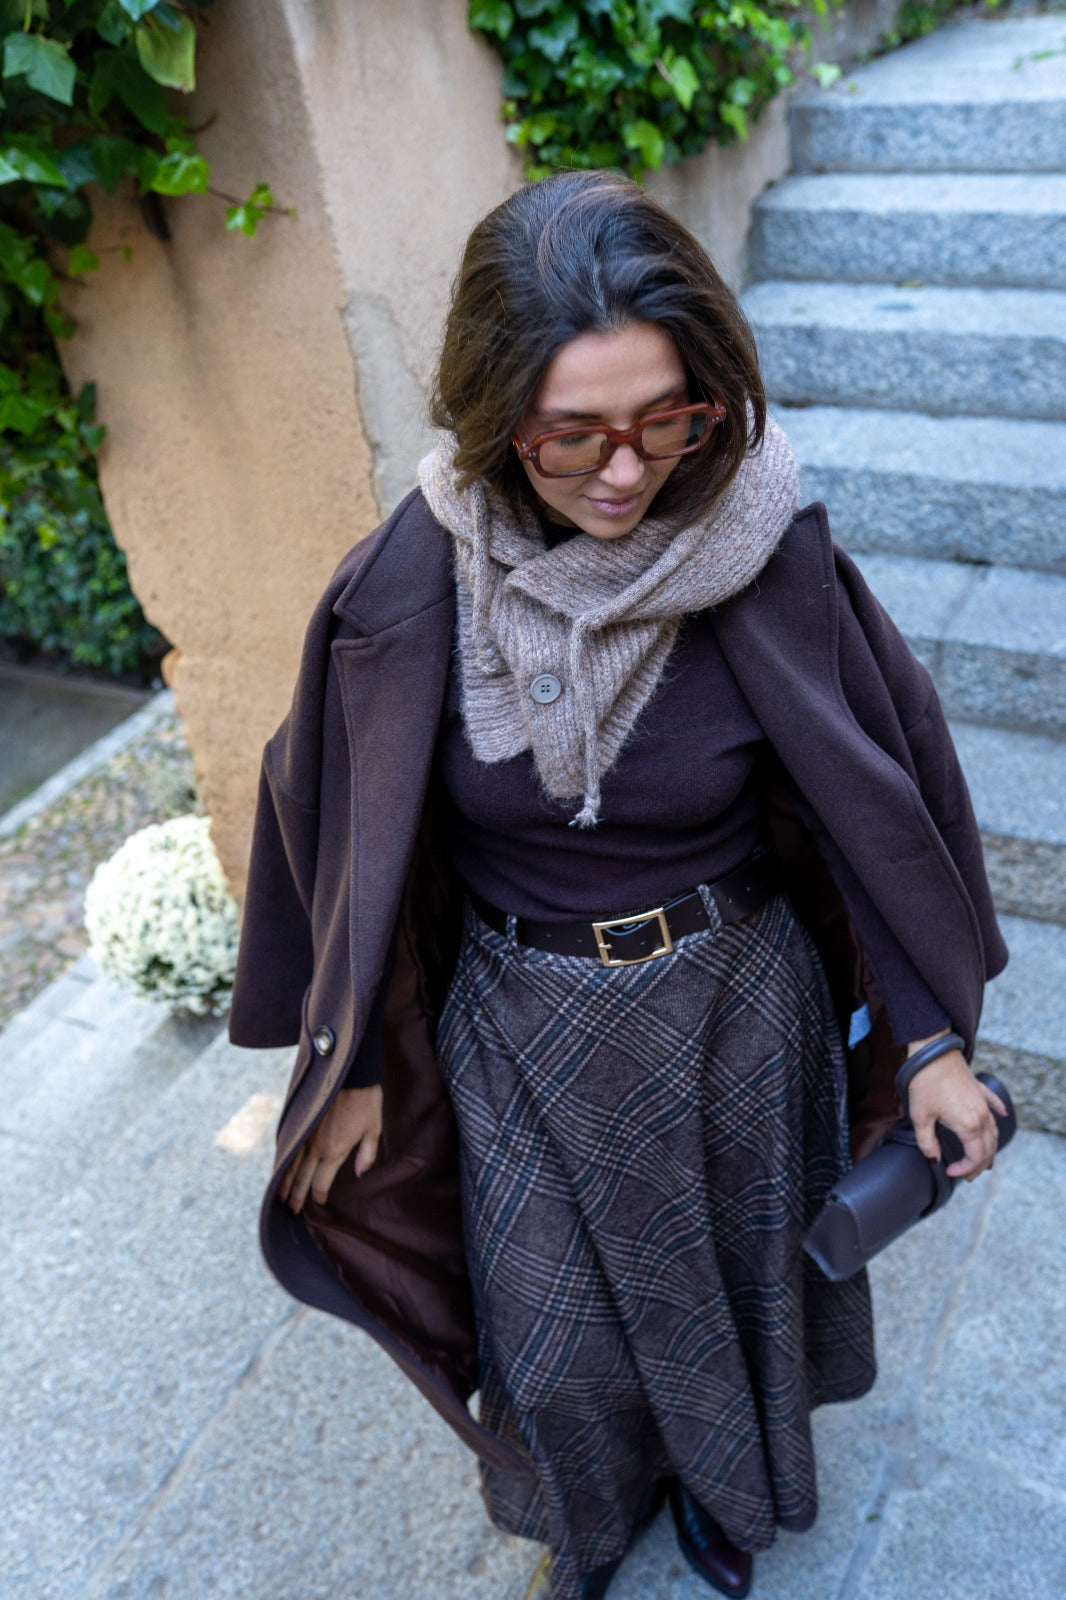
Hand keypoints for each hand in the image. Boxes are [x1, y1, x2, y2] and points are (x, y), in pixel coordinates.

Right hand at [277, 1084, 383, 1213]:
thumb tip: (360, 1176)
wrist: (349, 1072)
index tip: (318, 1202)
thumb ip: (366, 1155)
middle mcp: (315, 1146)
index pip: (321, 1182)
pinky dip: (282, 1160)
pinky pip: (287, 1145)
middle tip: (291, 1210)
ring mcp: (304, 1133)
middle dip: (296, 1196)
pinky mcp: (299, 1120)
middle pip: (301, 1178)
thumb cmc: (365, 1101)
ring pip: (290, 1164)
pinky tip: (280, 1167)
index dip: (318, 1195)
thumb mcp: (374, 1130)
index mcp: (334, 1151)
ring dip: (284, 1182)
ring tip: (279, 1196)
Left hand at [905, 1034, 1005, 1181]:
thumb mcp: (920, 1117)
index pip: (975, 1157)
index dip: (965, 1169)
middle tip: (967, 1175)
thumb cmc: (925, 1082)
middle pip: (988, 1148)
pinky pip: (994, 1105)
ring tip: (983, 1158)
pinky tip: (1003, 1115)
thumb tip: (935, 1160)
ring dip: (989, 1147)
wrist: (933, 1052)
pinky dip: (999, 1114)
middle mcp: (981, 1116)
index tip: (950, 1171)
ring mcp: (983, 1102)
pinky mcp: (980, 1089)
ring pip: (993, 1131)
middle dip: (979, 1165)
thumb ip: (927, 1143)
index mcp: (968, 1125)